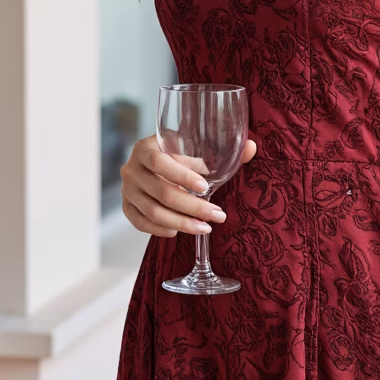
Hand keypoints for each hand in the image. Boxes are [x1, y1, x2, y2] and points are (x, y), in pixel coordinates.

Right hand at [120, 134, 256, 236]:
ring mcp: (127, 190)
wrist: (153, 161)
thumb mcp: (195, 148)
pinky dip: (160, 230)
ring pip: (153, 212)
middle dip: (192, 207)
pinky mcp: (126, 207)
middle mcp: (131, 169)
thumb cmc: (179, 154)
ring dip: (181, 223)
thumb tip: (252, 148)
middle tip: (217, 215)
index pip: (160, 162)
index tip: (205, 186)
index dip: (182, 175)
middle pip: (161, 193)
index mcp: (146, 147)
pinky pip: (141, 223)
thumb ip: (224, 150)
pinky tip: (178, 231)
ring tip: (205, 227)